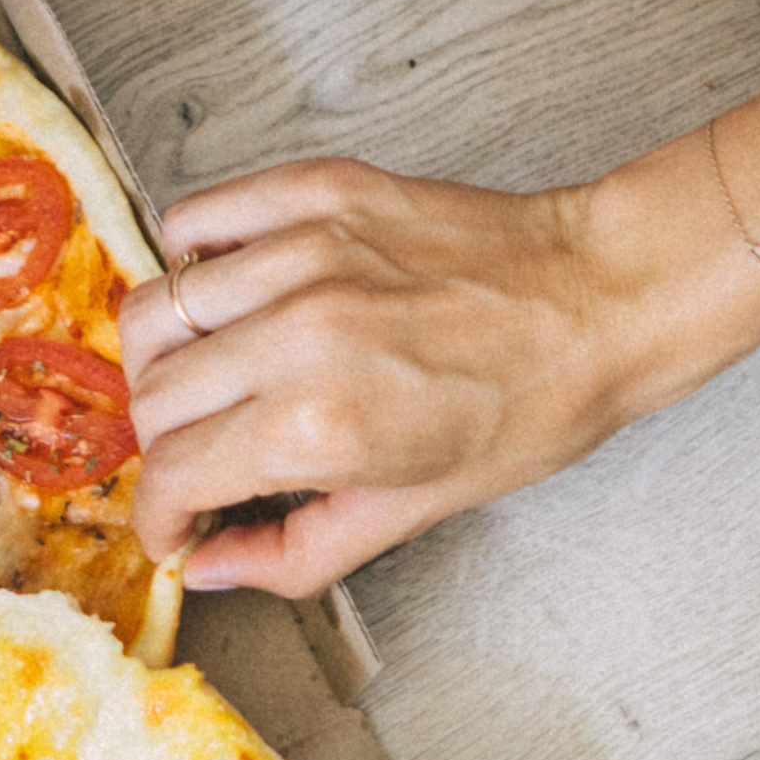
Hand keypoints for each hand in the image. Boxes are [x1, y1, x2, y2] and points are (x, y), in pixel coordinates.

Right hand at [119, 152, 759, 597]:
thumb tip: (210, 568)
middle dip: (163, 449)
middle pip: (152, 398)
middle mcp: (296, 333)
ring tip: (207, 381)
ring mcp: (303, 252)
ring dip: (164, 362)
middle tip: (201, 461)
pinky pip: (195, 219)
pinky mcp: (316, 192)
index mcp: (318, 425)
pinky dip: (189, 260)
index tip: (172, 526)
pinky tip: (226, 294)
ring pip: (156, 310)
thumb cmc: (532, 403)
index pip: (172, 474)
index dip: (158, 517)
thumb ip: (296, 551)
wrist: (607, 296)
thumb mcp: (415, 510)